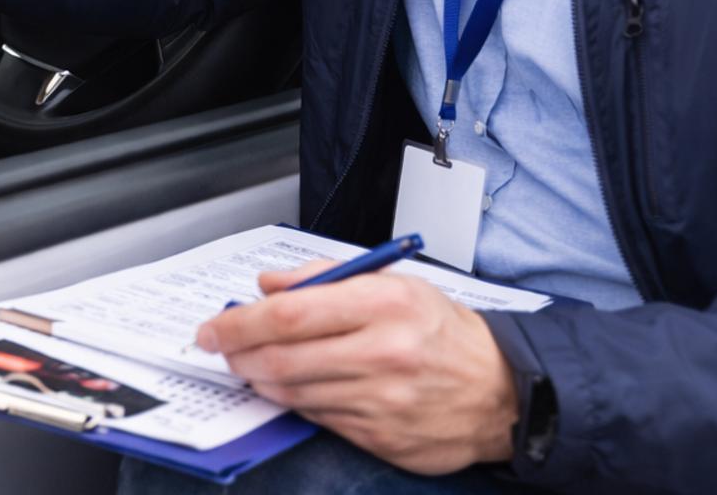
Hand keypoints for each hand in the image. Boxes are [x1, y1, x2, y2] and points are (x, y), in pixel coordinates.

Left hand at [196, 259, 518, 473]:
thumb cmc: (442, 331)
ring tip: (253, 365)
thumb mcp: (393, 283)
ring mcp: (384, 401)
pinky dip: (296, 401)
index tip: (214, 325)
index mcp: (385, 304)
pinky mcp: (384, 438)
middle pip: (284, 358)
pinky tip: (295, 387)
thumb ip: (323, 277)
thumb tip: (267, 284)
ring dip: (261, 379)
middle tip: (221, 347)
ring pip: (295, 392)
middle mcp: (385, 353)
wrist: (502, 390)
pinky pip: (319, 418)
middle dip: (239, 353)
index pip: (290, 313)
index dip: (241, 321)